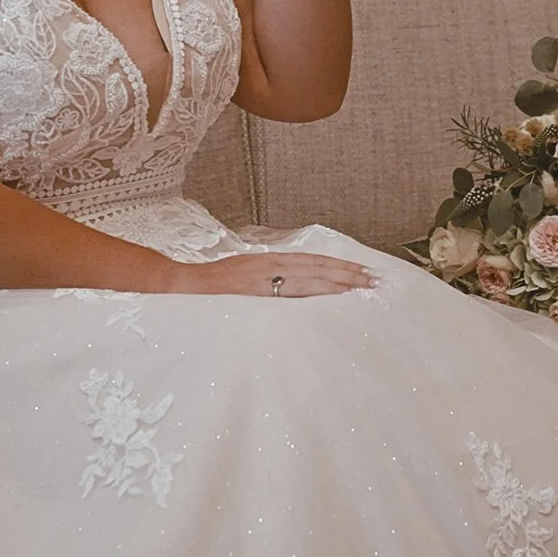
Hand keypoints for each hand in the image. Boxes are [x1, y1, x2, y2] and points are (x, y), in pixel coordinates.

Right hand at [177, 251, 374, 296]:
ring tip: (363, 287)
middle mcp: (271, 264)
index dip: (339, 266)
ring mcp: (264, 278)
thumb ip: (269, 282)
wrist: (182, 286)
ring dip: (339, 282)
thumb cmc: (213, 287)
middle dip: (348, 274)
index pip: (313, 261)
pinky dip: (315, 292)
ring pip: (310, 278)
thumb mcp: (246, 278)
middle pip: (318, 267)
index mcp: (270, 260)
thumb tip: (291, 290)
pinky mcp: (257, 291)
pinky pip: (291, 292)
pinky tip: (332, 295)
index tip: (362, 272)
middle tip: (375, 280)